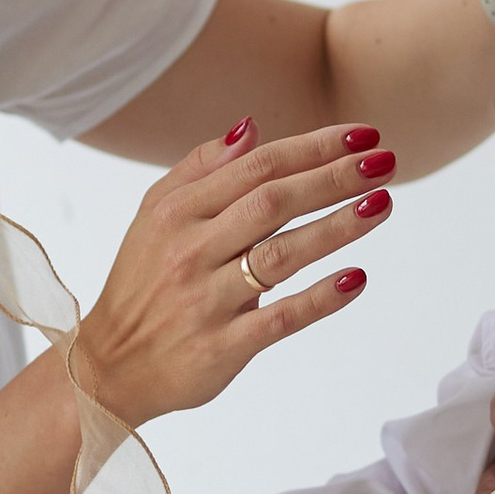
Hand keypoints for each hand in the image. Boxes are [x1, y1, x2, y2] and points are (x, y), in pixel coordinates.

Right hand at [75, 119, 392, 427]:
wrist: (109, 368)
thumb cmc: (142, 282)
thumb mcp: (155, 215)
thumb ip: (202, 166)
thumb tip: (253, 125)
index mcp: (177, 212)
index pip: (257, 167)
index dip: (313, 147)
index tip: (362, 134)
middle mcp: (191, 251)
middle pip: (273, 202)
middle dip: (334, 178)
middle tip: (385, 161)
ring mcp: (207, 301)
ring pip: (280, 256)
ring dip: (336, 227)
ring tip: (382, 204)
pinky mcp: (223, 347)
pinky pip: (280, 319)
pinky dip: (320, 298)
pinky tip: (357, 278)